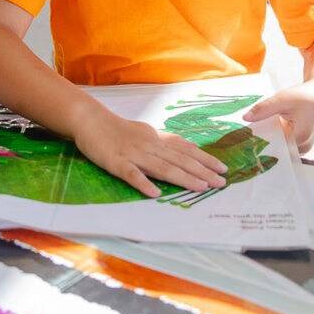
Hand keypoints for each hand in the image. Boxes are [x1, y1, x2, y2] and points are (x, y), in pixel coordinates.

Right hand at [71, 108, 227, 198]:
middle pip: (179, 160)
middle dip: (202, 172)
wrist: (90, 120)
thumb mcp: (145, 132)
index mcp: (157, 139)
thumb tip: (183, 150)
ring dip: (183, 178)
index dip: (205, 158)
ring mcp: (134, 154)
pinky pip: (132, 174)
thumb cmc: (118, 129)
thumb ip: (162, 143)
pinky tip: (156, 194)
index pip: (185, 149)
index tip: (222, 168)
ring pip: (162, 167)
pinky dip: (144, 183)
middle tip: (221, 183)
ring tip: (201, 188)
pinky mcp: (116, 162)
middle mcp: (150, 146)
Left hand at [244, 83, 313, 152]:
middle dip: (262, 143)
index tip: (243, 140)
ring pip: (281, 148)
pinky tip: (267, 131)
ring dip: (269, 141)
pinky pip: (285, 145)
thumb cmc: (306, 96)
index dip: (259, 143)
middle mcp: (304, 147)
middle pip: (277, 149)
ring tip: (255, 133)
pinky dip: (276, 139)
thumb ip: (264, 109)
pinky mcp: (301, 145)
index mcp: (301, 137)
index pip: (275, 146)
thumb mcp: (283, 98)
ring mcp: (303, 148)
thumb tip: (245, 118)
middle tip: (244, 138)